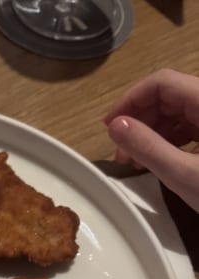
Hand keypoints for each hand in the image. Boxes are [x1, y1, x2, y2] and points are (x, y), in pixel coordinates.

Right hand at [104, 68, 198, 211]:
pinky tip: (158, 160)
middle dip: (139, 119)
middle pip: (169, 95)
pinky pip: (191, 126)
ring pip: (178, 111)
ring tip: (135, 161)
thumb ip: (148, 147)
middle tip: (119, 151)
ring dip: (152, 131)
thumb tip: (116, 127)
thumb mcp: (185, 174)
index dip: (130, 99)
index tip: (109, 127)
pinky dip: (169, 140)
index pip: (162, 83)